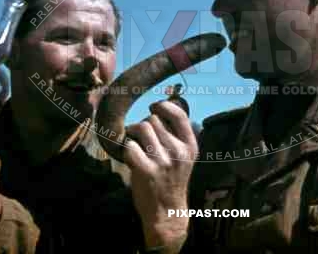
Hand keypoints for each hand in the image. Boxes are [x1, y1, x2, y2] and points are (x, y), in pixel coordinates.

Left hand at [123, 100, 197, 247]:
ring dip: (132, 134)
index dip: (163, 105)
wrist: (167, 212)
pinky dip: (126, 149)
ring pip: (140, 128)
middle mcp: (178, 151)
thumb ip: (177, 134)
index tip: (154, 107)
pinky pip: (130, 146)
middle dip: (143, 125)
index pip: (178, 114)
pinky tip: (131, 157)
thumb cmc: (172, 180)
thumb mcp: (184, 157)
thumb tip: (165, 104)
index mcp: (190, 146)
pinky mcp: (146, 171)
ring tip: (135, 144)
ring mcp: (162, 161)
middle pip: (153, 120)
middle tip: (141, 137)